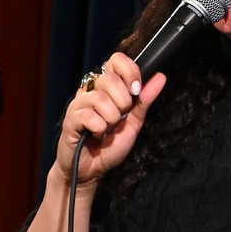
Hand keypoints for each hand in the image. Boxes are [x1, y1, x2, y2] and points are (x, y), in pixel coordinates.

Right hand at [54, 52, 166, 190]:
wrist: (92, 171)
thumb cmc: (110, 146)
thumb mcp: (134, 122)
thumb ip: (144, 100)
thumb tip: (160, 76)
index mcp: (106, 87)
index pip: (116, 60)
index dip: (130, 72)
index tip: (135, 91)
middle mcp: (90, 90)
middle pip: (110, 79)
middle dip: (123, 102)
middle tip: (119, 119)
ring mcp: (78, 104)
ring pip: (101, 99)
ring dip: (111, 119)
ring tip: (107, 130)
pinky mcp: (70, 119)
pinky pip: (90, 116)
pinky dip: (99, 128)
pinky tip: (96, 135)